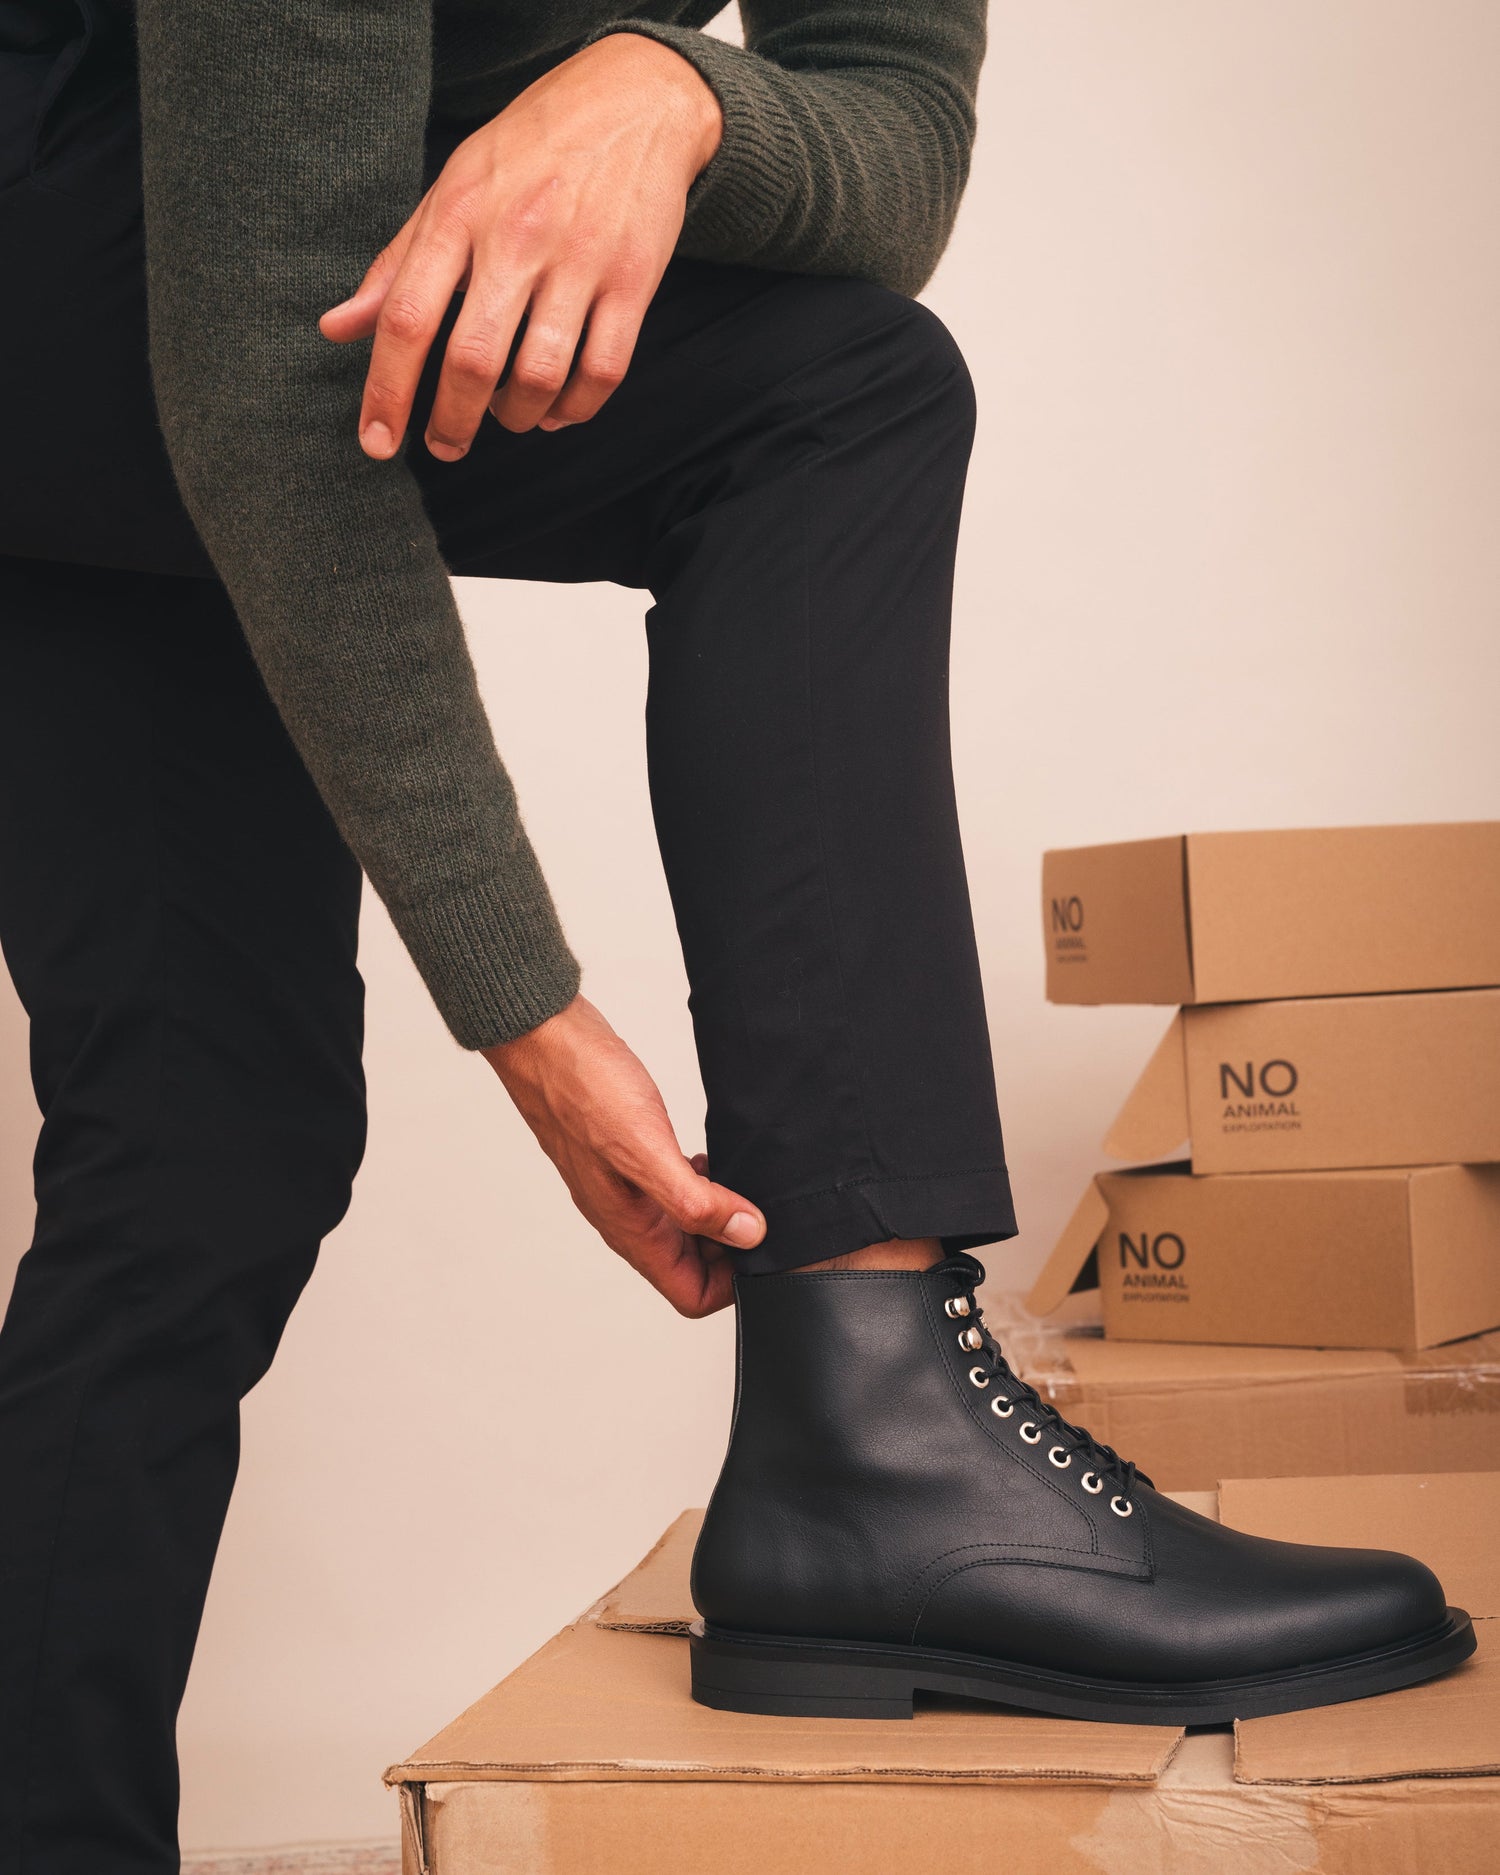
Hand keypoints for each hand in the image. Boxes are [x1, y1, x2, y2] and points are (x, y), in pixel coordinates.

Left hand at [318, 33, 721, 456]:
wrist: (632, 103)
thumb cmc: (527, 154)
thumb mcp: (451, 192)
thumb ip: (396, 266)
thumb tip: (336, 329)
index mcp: (460, 213)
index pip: (407, 317)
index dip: (387, 391)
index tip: (379, 444)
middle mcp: (518, 236)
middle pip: (473, 358)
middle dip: (452, 422)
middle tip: (445, 445)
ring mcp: (581, 259)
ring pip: (541, 375)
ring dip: (516, 417)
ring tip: (506, 416)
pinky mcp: (634, 280)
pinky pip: (604, 370)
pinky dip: (576, 408)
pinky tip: (558, 410)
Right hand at [484, 995, 764, 1316]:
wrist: (545, 1041)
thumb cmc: (584, 1090)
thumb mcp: (646, 1149)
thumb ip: (695, 1201)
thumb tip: (748, 1234)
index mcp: (632, 1229)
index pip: (690, 1294)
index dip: (732, 1282)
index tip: (762, 1241)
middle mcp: (628, 1218)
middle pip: (692, 1266)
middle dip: (733, 1247)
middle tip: (761, 1205)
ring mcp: (628, 1189)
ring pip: (684, 1228)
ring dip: (719, 1214)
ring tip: (743, 1180)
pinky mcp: (630, 1158)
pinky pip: (673, 1191)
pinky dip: (701, 1184)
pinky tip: (710, 1156)